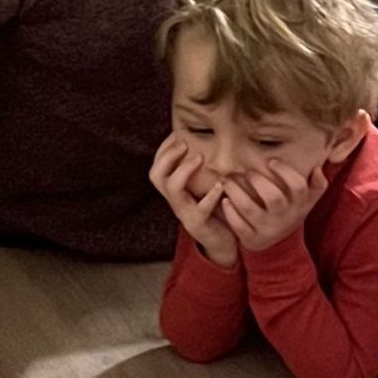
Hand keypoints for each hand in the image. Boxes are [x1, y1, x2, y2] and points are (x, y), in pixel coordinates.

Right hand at [151, 134, 237, 267]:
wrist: (221, 243)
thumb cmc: (214, 211)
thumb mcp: (203, 188)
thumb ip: (199, 170)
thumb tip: (204, 141)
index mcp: (173, 191)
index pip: (157, 166)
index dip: (164, 149)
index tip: (177, 134)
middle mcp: (174, 200)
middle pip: (156, 176)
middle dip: (168, 156)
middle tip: (185, 144)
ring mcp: (185, 212)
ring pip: (173, 189)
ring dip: (184, 170)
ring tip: (199, 158)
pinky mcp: (199, 223)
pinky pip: (201, 208)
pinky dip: (210, 195)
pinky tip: (220, 185)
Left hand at [219, 158, 328, 257]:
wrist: (278, 246)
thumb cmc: (290, 213)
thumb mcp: (307, 202)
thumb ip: (317, 185)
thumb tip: (317, 168)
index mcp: (299, 205)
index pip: (298, 187)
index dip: (285, 172)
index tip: (271, 161)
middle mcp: (284, 217)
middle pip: (274, 198)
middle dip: (258, 181)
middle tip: (248, 172)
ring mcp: (267, 229)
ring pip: (250, 209)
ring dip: (236, 193)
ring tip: (227, 181)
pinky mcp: (252, 239)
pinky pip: (239, 226)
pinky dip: (230, 213)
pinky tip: (225, 201)